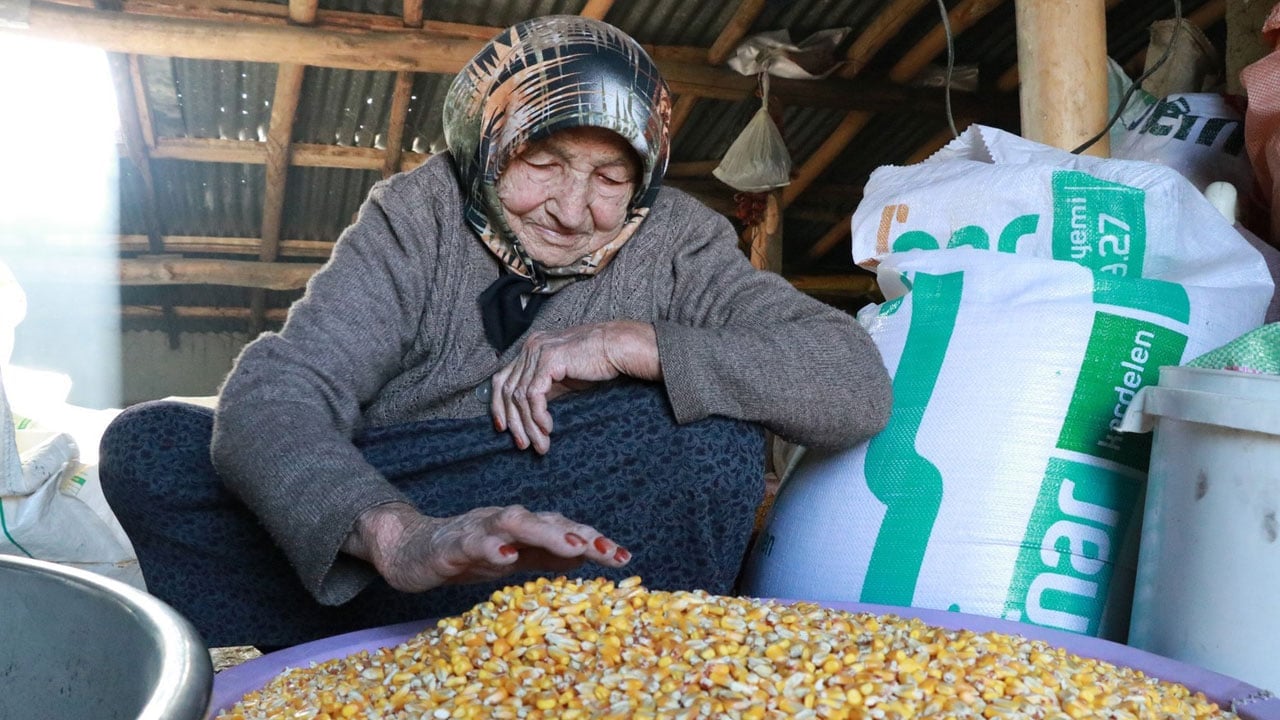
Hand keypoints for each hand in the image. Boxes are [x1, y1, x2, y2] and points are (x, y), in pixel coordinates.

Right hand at [342, 502, 630, 592]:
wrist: (408, 548)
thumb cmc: (465, 553)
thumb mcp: (512, 558)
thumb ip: (545, 556)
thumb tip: (585, 556)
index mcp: (522, 528)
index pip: (564, 530)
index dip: (594, 541)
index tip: (625, 557)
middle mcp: (505, 521)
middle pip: (547, 521)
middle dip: (579, 534)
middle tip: (608, 551)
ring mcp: (478, 530)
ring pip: (514, 523)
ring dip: (545, 532)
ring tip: (573, 546)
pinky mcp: (451, 545)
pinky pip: (472, 543)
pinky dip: (490, 547)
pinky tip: (506, 556)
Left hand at [491, 320, 659, 453]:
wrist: (618, 348)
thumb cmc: (596, 363)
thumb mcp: (562, 379)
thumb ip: (543, 389)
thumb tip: (526, 414)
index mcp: (531, 349)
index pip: (502, 380)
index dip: (498, 407)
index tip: (503, 429)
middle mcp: (530, 347)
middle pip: (507, 390)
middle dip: (514, 422)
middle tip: (523, 444)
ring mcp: (538, 351)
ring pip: (520, 396)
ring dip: (529, 425)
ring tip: (540, 443)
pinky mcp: (549, 360)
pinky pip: (534, 395)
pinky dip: (538, 415)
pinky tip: (548, 428)